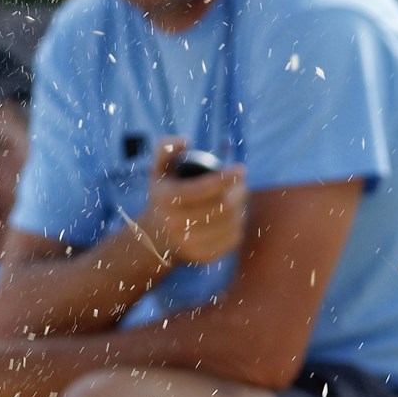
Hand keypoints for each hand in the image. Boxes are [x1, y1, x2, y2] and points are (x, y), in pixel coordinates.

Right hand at [140, 137, 247, 268]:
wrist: (156, 239)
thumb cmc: (163, 197)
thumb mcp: (159, 170)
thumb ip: (167, 148)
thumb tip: (185, 140)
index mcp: (167, 200)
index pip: (202, 189)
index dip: (225, 178)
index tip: (240, 169)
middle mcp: (177, 225)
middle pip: (223, 206)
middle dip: (239, 192)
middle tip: (241, 183)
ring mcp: (191, 244)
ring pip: (231, 222)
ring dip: (240, 207)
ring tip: (237, 198)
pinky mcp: (205, 256)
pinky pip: (234, 237)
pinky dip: (238, 224)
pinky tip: (232, 217)